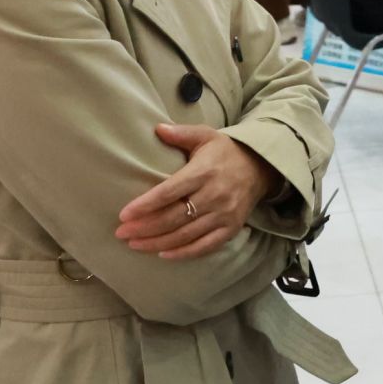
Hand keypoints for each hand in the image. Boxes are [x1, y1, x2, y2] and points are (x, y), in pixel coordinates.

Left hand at [115, 124, 276, 259]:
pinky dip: (183, 253)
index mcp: (204, 172)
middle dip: (145, 228)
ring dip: (157, 243)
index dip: (145, 205)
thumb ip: (181, 133)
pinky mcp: (231, 228)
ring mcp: (224, 214)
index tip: (124, 214)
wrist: (261, 167)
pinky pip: (205, 246)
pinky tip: (163, 254)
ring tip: (134, 244)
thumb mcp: (206, 135)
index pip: (169, 192)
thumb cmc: (225, 151)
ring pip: (186, 234)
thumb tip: (157, 128)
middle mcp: (215, 194)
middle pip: (174, 217)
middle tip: (121, 233)